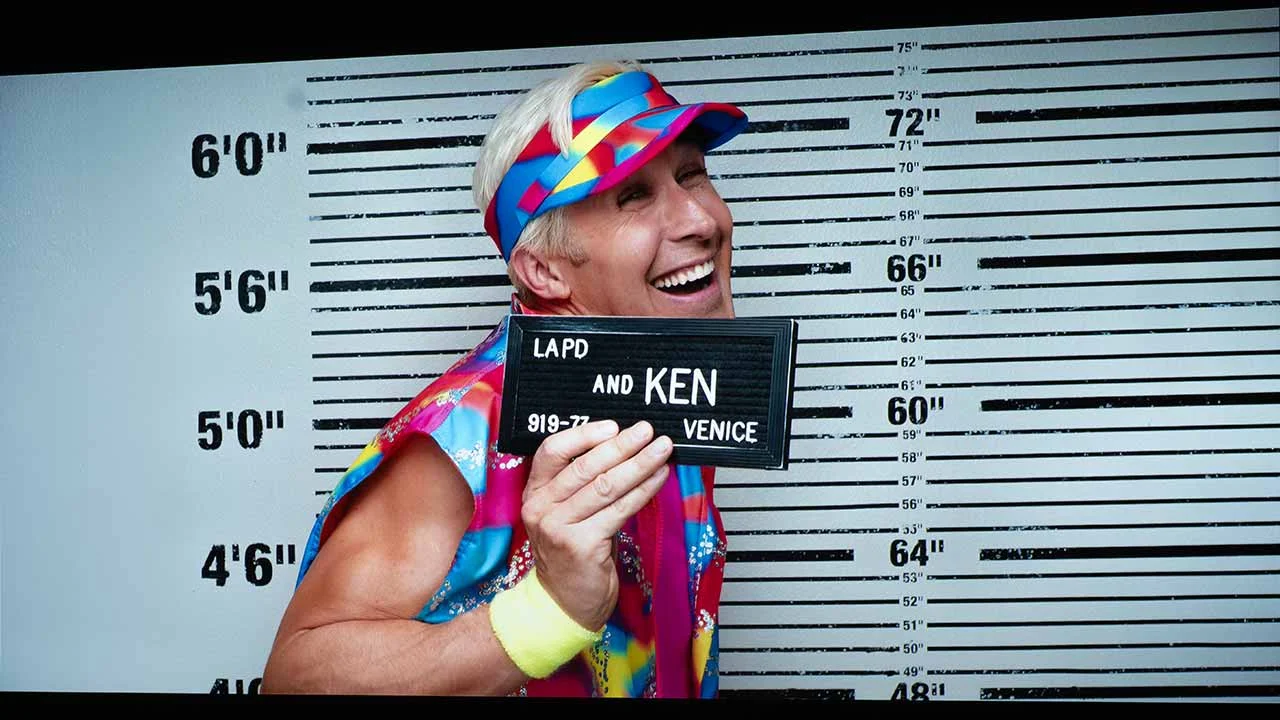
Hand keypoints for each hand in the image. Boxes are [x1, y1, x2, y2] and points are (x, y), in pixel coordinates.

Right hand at [520, 420, 672, 630]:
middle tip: (648, 431)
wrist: (564, 604)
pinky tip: (659, 478)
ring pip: (606, 486)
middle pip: (585, 466)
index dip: (583, 434)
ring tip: (661, 450)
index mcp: (535, 493)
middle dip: (622, 445)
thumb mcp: (566, 515)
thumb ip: (581, 485)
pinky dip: (643, 491)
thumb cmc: (572, 554)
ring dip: (639, 464)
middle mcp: (541, 508)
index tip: (612, 425)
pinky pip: (619, 510)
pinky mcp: (582, 545)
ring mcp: (559, 527)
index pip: (552, 451)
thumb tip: (621, 448)